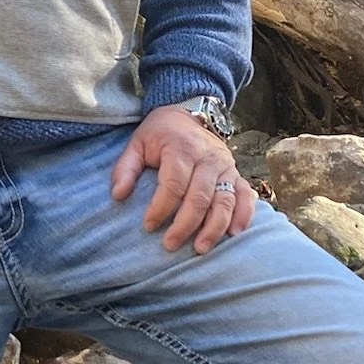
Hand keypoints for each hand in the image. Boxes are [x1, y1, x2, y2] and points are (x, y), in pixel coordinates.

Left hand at [110, 104, 256, 253]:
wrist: (188, 115)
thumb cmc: (160, 135)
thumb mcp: (137, 144)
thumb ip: (125, 168)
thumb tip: (118, 195)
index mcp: (181, 148)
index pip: (173, 183)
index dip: (161, 207)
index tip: (148, 226)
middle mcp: (208, 158)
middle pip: (200, 197)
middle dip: (185, 225)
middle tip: (170, 245)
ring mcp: (226, 166)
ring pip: (225, 201)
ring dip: (214, 228)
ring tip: (200, 248)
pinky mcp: (237, 174)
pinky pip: (245, 196)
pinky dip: (244, 216)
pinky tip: (233, 234)